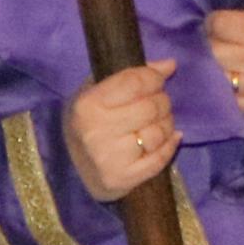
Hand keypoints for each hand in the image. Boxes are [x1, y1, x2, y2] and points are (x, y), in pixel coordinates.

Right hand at [64, 61, 180, 202]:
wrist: (73, 168)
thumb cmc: (89, 121)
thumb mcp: (97, 91)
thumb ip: (131, 75)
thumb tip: (170, 65)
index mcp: (87, 105)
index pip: (133, 82)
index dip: (153, 78)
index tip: (158, 80)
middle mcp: (96, 131)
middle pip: (150, 107)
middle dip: (162, 101)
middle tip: (159, 102)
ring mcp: (109, 158)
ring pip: (158, 132)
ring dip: (166, 123)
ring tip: (159, 121)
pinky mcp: (122, 179)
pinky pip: (160, 158)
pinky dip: (170, 145)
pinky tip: (170, 138)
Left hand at [205, 6, 243, 113]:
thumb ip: (239, 21)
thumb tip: (207, 24)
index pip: (219, 24)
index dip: (213, 22)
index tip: (215, 25)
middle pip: (212, 50)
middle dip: (209, 45)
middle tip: (214, 44)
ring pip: (213, 74)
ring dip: (211, 68)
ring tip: (218, 62)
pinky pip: (222, 96)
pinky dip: (219, 88)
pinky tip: (224, 81)